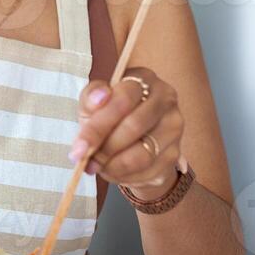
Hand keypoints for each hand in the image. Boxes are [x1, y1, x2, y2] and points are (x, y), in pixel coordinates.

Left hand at [73, 67, 183, 198]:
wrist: (131, 139)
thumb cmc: (109, 116)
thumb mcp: (93, 103)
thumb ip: (90, 98)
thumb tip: (99, 98)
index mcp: (143, 79)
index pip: (123, 99)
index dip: (99, 125)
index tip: (79, 147)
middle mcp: (165, 99)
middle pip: (134, 126)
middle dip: (104, 148)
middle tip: (85, 161)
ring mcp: (174, 127)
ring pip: (143, 154)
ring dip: (113, 165)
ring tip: (97, 166)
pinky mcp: (175, 153)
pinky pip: (147, 171)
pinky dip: (124, 176)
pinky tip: (113, 171)